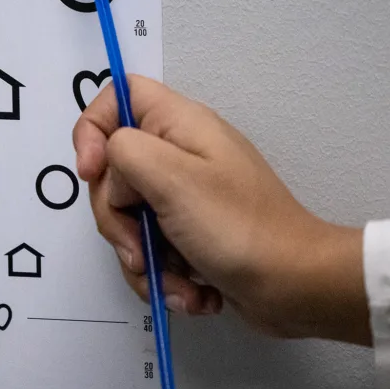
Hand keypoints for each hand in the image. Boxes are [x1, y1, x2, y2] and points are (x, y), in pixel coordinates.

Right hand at [72, 75, 370, 345]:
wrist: (296, 287)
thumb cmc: (238, 227)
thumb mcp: (172, 178)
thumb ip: (124, 151)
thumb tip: (110, 164)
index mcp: (179, 124)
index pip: (118, 97)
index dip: (93, 131)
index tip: (94, 174)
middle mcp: (179, 153)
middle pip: (113, 172)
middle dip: (118, 220)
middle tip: (139, 248)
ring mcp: (185, 195)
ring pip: (129, 218)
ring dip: (142, 259)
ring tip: (175, 281)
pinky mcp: (190, 233)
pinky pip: (152, 248)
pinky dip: (165, 275)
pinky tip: (192, 292)